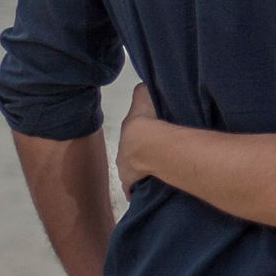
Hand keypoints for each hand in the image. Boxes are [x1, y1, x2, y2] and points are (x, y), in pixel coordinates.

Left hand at [116, 82, 158, 196]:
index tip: (146, 137)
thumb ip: (143, 92)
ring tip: (153, 172)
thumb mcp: (144, 97)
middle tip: (152, 155)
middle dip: (138, 155)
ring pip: (131, 173)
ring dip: (140, 172)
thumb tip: (143, 86)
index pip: (131, 135)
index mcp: (126, 133)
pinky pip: (135, 189)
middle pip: (129, 155)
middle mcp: (122, 154)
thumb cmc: (147, 121)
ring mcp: (126, 171)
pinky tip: (148, 189)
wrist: (149, 143)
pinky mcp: (132, 185)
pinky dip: (140, 189)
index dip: (138, 135)